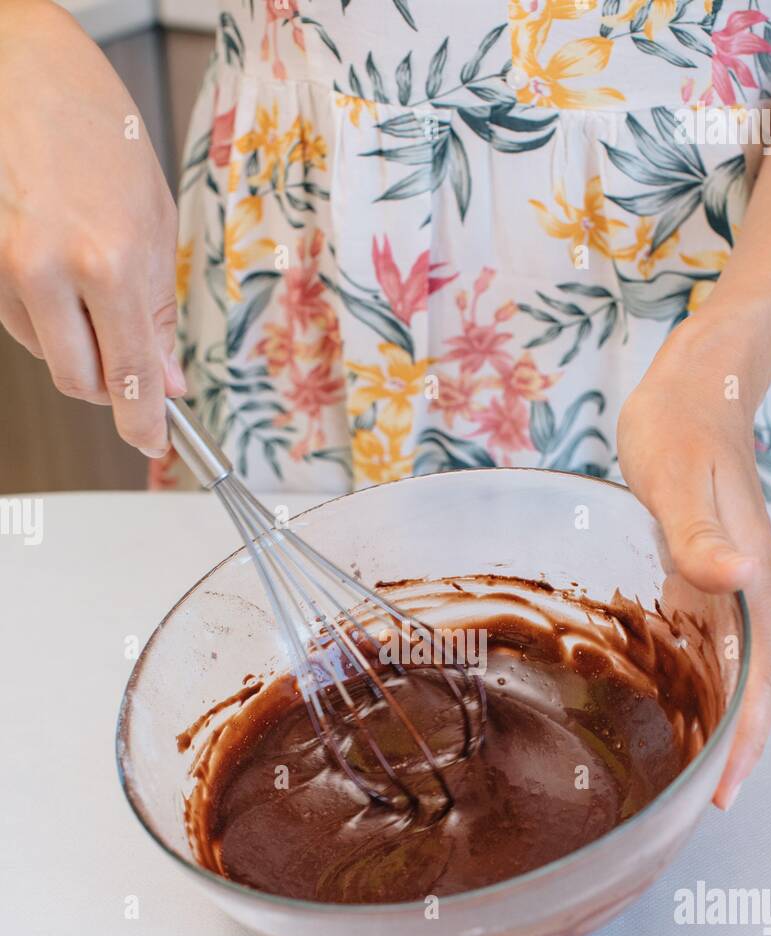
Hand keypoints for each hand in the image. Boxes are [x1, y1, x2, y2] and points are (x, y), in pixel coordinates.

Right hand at [0, 0, 184, 456]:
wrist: (16, 66)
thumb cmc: (92, 125)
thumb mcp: (152, 218)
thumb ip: (156, 309)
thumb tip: (165, 380)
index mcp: (110, 260)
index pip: (132, 379)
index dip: (146, 425)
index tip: (156, 445)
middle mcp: (49, 271)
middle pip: (81, 382)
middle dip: (111, 386)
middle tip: (130, 360)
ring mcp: (3, 267)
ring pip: (47, 353)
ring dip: (76, 342)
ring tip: (89, 279)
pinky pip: (18, 322)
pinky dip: (45, 315)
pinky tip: (56, 267)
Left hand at [617, 315, 770, 808]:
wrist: (696, 384)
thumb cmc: (683, 427)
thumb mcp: (677, 481)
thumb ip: (701, 535)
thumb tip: (744, 579)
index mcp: (750, 580)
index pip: (760, 680)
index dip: (748, 739)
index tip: (726, 791)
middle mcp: (746, 590)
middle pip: (756, 687)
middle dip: (737, 746)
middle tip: (706, 800)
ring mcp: (727, 582)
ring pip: (735, 668)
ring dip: (721, 719)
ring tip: (692, 768)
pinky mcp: (703, 571)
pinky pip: (708, 641)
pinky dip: (699, 680)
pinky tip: (672, 696)